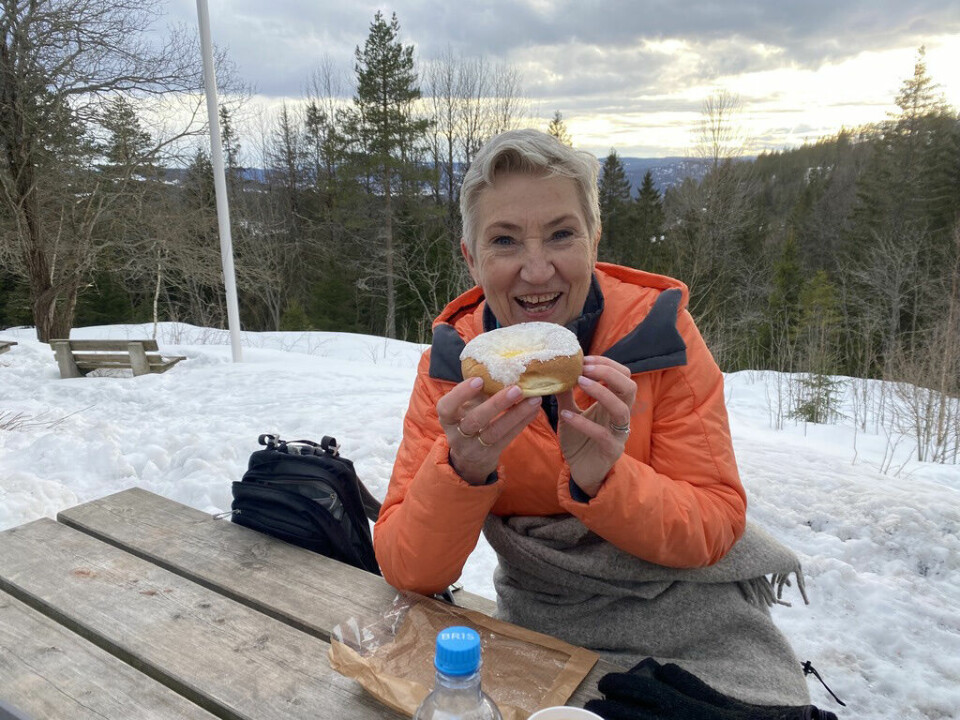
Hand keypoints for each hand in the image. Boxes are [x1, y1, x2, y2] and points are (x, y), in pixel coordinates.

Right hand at [437, 377, 540, 484]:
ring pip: (495, 432)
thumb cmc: (467, 421)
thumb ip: (475, 393)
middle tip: (517, 389)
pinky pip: (508, 438)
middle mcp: (457, 434)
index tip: (479, 379)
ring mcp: (474, 448)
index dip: (461, 393)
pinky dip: (522, 422)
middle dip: (496, 404)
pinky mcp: (491, 455)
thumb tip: (499, 369)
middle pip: (475, 420)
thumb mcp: (463, 409)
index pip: (447, 407)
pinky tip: (533, 410)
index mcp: (447, 418)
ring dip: (516, 414)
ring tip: (534, 399)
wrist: (468, 459)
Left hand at [557, 356, 635, 496]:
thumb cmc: (579, 441)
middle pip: (630, 386)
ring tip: (579, 382)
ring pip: (621, 408)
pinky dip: (582, 422)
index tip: (583, 359)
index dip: (606, 364)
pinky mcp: (611, 450)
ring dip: (600, 392)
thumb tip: (554, 372)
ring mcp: (619, 434)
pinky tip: (565, 415)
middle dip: (608, 372)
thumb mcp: (569, 413)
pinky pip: (601, 434)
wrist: (582, 473)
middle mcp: (621, 416)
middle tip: (583, 368)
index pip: (623, 375)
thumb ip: (565, 394)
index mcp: (614, 403)